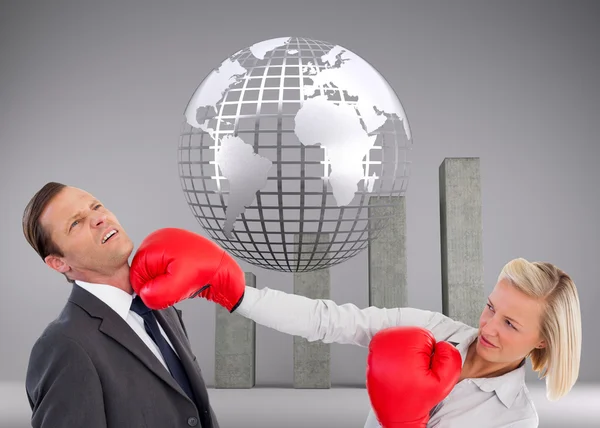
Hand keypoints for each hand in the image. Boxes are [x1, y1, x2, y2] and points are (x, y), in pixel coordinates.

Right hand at [130, 228, 244, 311]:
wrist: (226, 268)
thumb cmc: (209, 268)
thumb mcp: (180, 285)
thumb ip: (158, 293)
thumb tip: (144, 296)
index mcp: (155, 244)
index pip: (135, 273)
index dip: (148, 288)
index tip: (162, 292)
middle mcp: (159, 240)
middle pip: (144, 273)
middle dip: (158, 285)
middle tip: (176, 286)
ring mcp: (167, 245)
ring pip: (155, 274)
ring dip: (166, 283)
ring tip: (183, 281)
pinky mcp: (174, 253)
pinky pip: (165, 272)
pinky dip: (172, 280)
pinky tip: (185, 279)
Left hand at [366, 326, 461, 427]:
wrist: (397, 416)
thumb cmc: (416, 401)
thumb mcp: (443, 384)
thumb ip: (450, 360)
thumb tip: (443, 345)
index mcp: (404, 346)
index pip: (426, 336)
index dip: (430, 354)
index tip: (425, 368)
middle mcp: (386, 343)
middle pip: (412, 337)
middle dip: (418, 352)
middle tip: (415, 372)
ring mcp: (377, 348)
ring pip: (402, 341)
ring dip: (406, 354)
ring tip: (406, 372)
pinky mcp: (372, 355)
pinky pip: (391, 348)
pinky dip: (396, 357)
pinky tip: (397, 371)